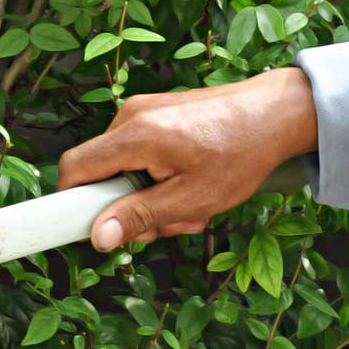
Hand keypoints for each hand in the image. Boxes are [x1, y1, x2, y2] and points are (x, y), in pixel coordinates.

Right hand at [58, 66, 318, 251]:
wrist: (276, 112)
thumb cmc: (240, 153)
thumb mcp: (191, 200)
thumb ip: (139, 217)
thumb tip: (99, 237)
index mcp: (134, 136)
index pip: (74, 169)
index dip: (72, 203)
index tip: (90, 227)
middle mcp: (131, 116)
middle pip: (102, 174)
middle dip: (131, 207)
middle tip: (171, 222)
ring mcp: (145, 111)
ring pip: (125, 169)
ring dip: (152, 195)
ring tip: (193, 202)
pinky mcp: (158, 113)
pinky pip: (142, 154)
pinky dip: (162, 176)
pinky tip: (194, 182)